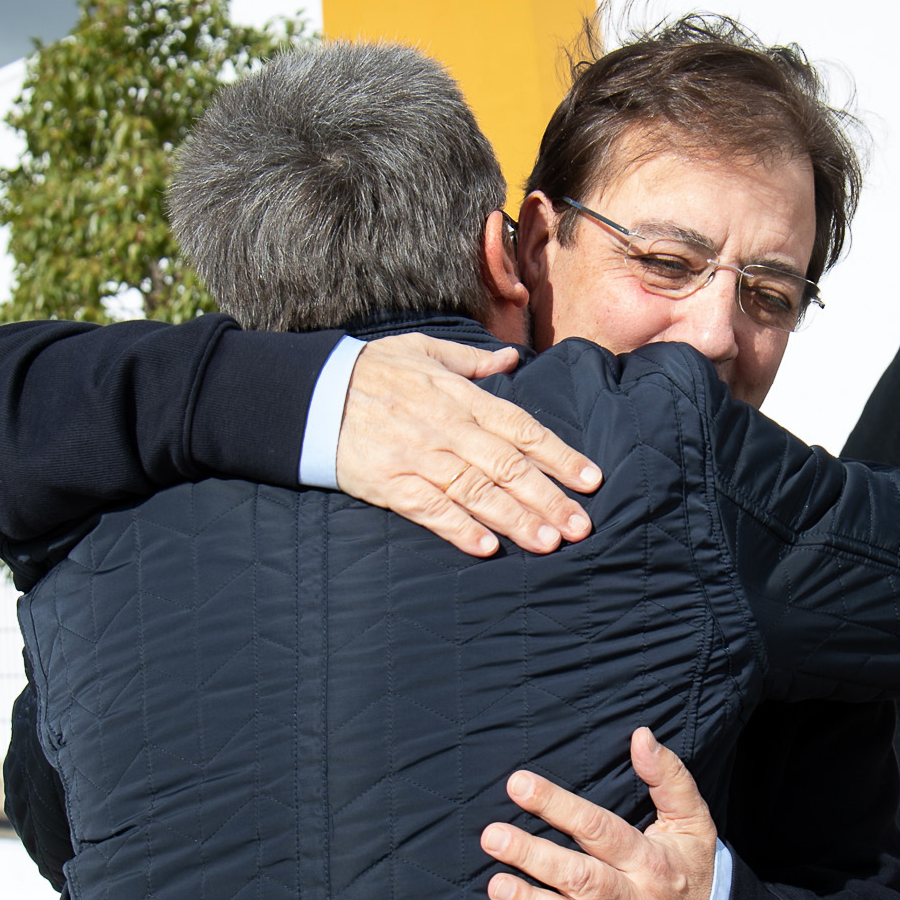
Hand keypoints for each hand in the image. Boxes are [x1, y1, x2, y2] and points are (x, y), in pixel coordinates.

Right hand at [338, 335, 600, 557]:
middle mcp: (446, 428)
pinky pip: (429, 509)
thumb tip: (511, 358)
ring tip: (548, 542)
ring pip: (476, 492)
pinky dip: (459, 528)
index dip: (558, 455)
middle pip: (507, 466)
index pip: (521, 428)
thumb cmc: (371, 370)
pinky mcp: (389, 483)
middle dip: (548, 497)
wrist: (310, 392)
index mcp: (459, 397)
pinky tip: (486, 547)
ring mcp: (418, 457)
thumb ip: (471, 361)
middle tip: (580, 526)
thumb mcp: (423, 351)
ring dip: (515, 519)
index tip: (590, 479)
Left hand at [479, 728, 717, 899]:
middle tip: (492, 837)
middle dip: (534, 856)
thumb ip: (669, 778)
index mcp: (650, 859)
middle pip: (581, 877)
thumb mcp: (693, 822)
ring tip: (497, 886)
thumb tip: (641, 736)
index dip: (557, 805)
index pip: (599, 828)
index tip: (518, 785)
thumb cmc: (693, 873)